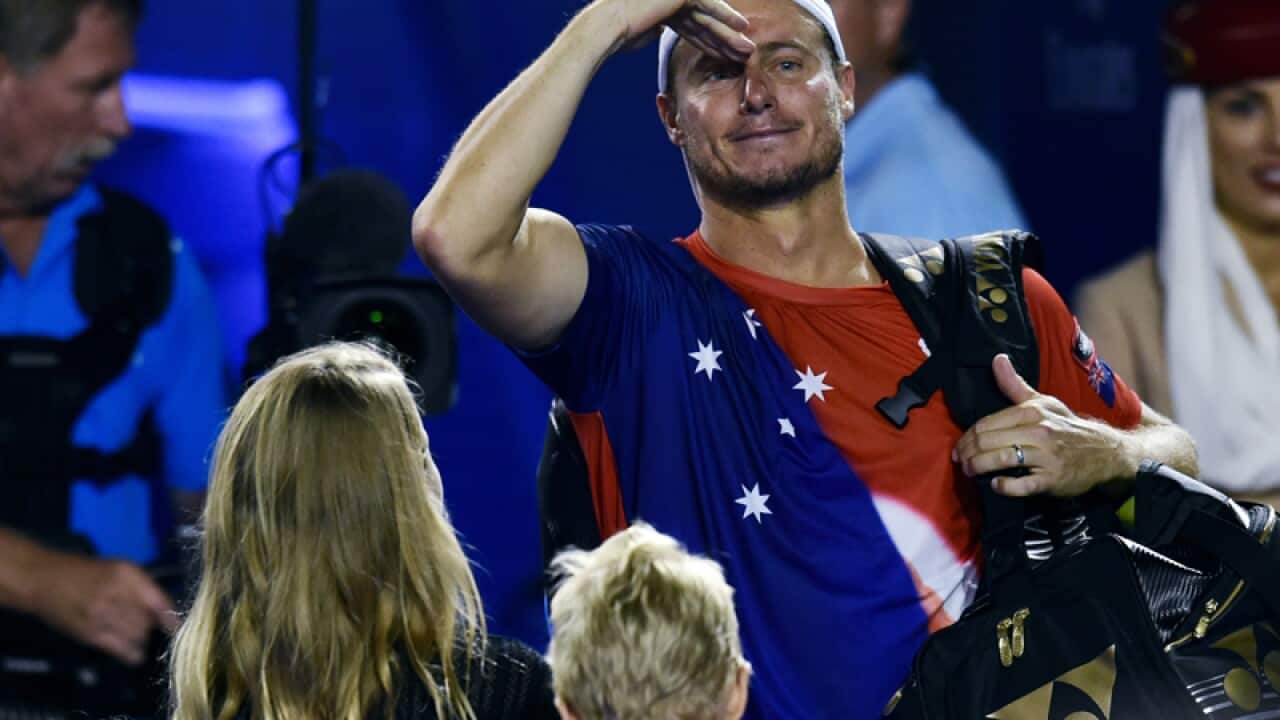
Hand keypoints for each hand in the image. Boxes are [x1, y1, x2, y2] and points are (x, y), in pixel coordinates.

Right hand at [25, 551, 176, 665]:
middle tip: (150, 628)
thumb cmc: (85, 572)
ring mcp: (102, 616)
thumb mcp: (119, 569)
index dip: (172, 618)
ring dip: (143, 640)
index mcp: (127, 575)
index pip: (159, 601)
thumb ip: (143, 587)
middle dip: (153, 628)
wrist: (44, 580)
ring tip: (140, 637)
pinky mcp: (90, 634)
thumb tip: (166, 611)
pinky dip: (133, 654)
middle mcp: (116, 595)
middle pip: (149, 622)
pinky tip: (136, 654)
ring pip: (138, 637)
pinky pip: (121, 650)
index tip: (178, 627)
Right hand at [599, 0, 754, 58]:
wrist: (608, 26)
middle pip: (705, 22)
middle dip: (724, 40)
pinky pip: (710, 6)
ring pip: (710, 17)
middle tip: (744, 53)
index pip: (694, 28)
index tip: (726, 58)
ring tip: (747, 48)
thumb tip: (659, 31)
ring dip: (729, 33)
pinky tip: (743, 26)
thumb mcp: (642, 35)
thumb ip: (654, 30)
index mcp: (665, 8)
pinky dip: (727, 16)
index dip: (711, 44)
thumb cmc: (618, 36)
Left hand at [953, 354, 1134, 497]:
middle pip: (988, 442)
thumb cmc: (1067, 427)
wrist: (1104, 451)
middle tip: (961, 461)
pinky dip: (1004, 486)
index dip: (967, 437)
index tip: (959, 446)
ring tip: (971, 472)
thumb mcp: (1043, 402)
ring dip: (978, 468)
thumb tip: (997, 359)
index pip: (986, 424)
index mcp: (1032, 412)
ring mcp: (1046, 456)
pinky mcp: (1052, 479)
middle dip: (967, 453)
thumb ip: (1014, 384)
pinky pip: (1021, 485)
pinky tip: (996, 484)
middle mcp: (1038, 431)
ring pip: (1000, 460)